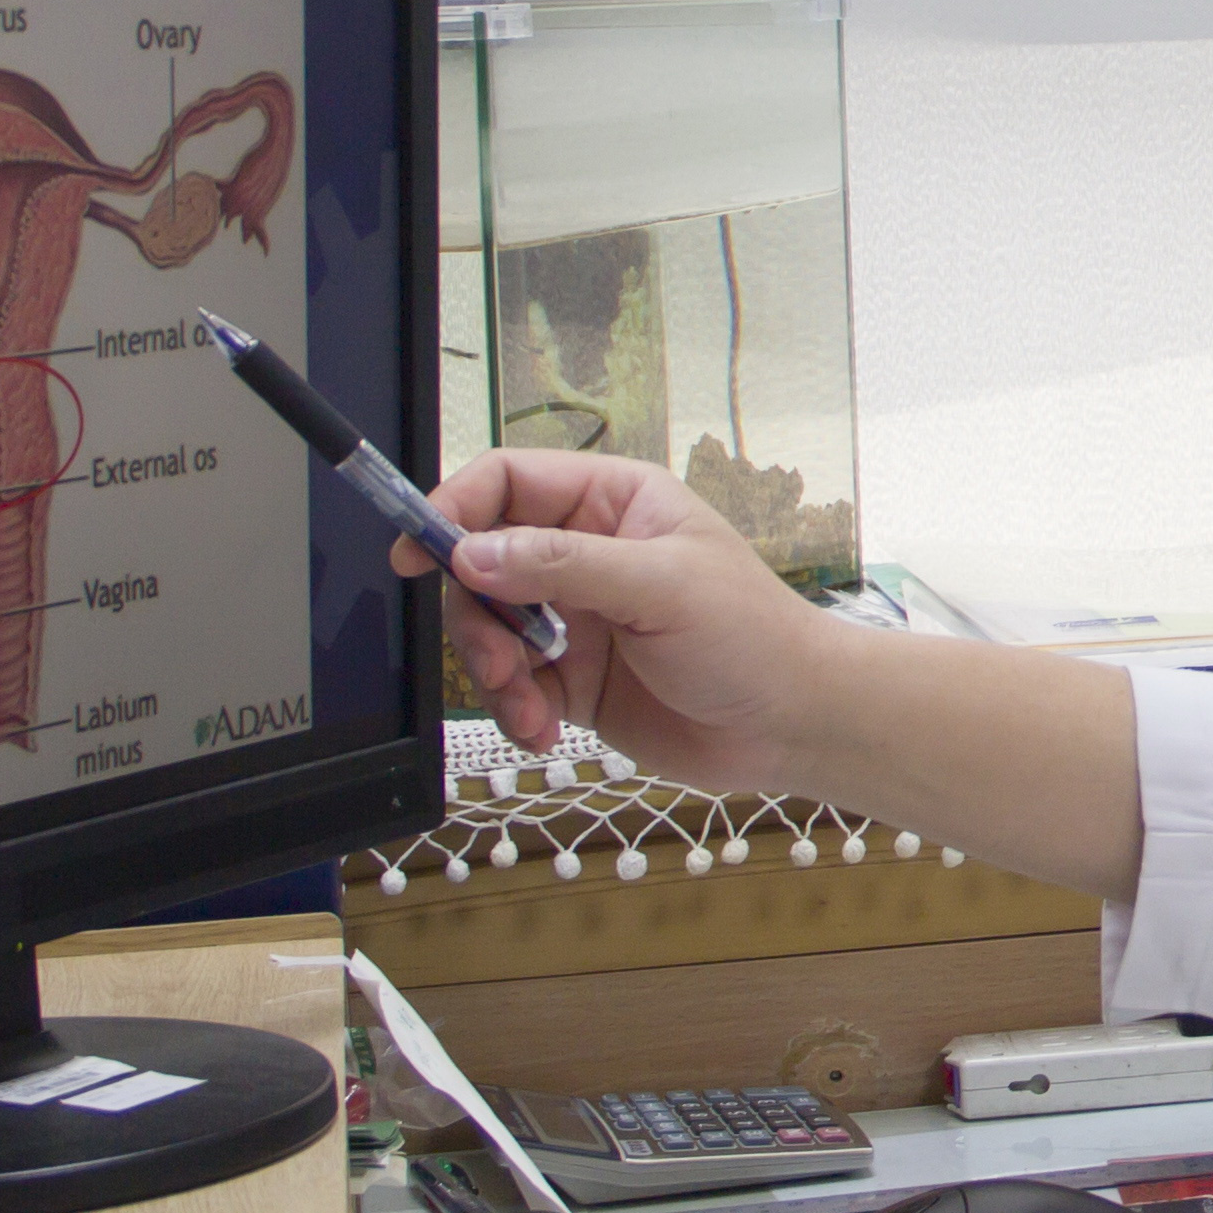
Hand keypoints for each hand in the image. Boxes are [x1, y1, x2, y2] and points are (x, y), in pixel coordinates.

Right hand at [407, 450, 836, 787]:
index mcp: (614, 503)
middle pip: (482, 563)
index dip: (455, 510)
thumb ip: (560, 564)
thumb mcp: (658, 586)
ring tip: (528, 707)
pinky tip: (545, 729)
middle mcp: (588, 553)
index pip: (508, 483)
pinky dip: (515, 709)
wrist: (794, 725)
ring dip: (493, 673)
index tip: (419, 551)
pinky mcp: (576, 677)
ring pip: (488, 629)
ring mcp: (579, 617)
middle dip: (474, 615)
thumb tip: (473, 553)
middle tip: (495, 660)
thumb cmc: (754, 637)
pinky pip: (513, 685)